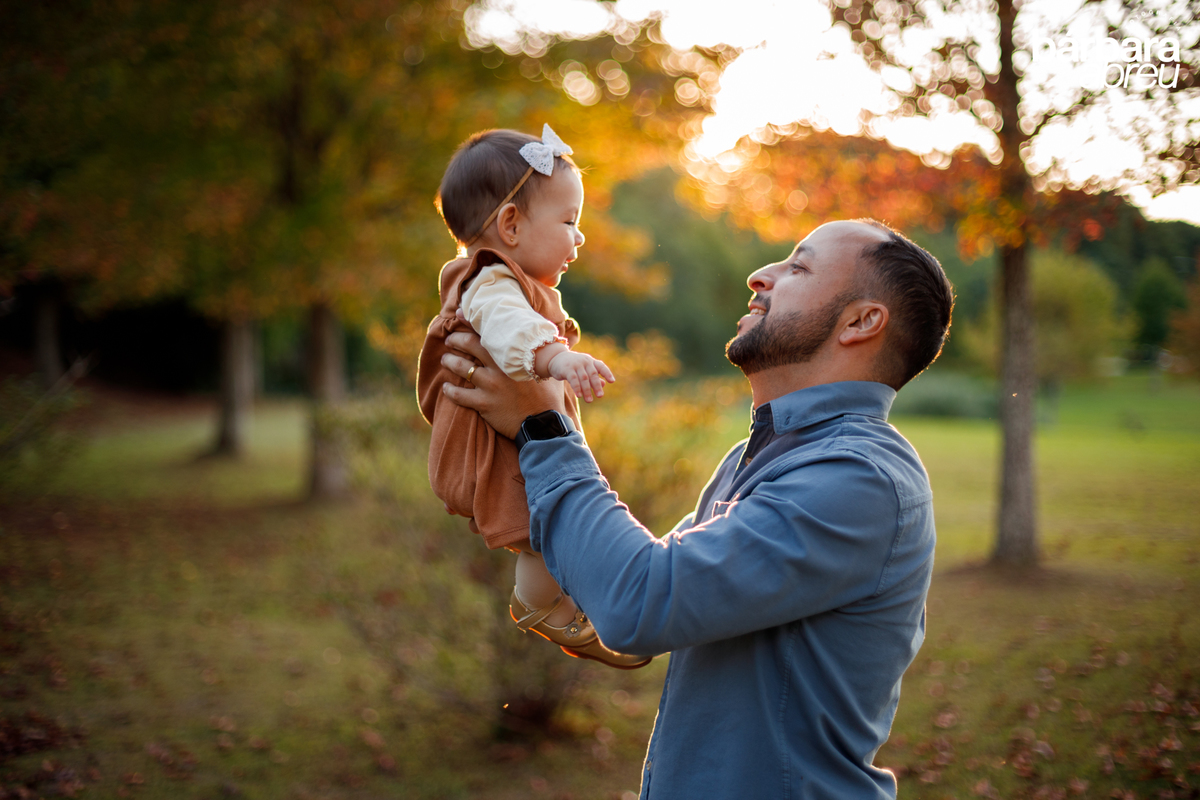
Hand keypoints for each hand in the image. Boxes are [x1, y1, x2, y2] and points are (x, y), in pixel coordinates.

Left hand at [442, 329, 565, 438]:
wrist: (543, 424)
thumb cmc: (548, 396)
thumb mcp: (549, 369)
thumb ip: (543, 352)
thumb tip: (552, 337)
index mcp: (513, 356)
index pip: (489, 332)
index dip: (471, 322)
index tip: (458, 314)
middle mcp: (499, 368)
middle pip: (469, 346)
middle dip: (455, 340)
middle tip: (450, 340)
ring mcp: (490, 386)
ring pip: (462, 368)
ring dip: (450, 362)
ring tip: (446, 360)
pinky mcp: (484, 404)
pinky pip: (460, 395)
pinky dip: (450, 391)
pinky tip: (446, 388)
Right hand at [547, 350, 614, 402]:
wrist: (556, 358)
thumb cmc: (573, 365)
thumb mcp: (584, 369)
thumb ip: (594, 376)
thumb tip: (604, 384)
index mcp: (591, 361)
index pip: (601, 366)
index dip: (607, 373)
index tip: (612, 381)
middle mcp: (584, 361)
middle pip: (592, 374)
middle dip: (596, 386)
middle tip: (600, 396)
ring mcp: (576, 364)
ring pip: (583, 378)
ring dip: (587, 390)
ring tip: (589, 400)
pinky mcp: (567, 369)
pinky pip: (573, 379)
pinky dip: (577, 388)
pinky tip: (579, 395)